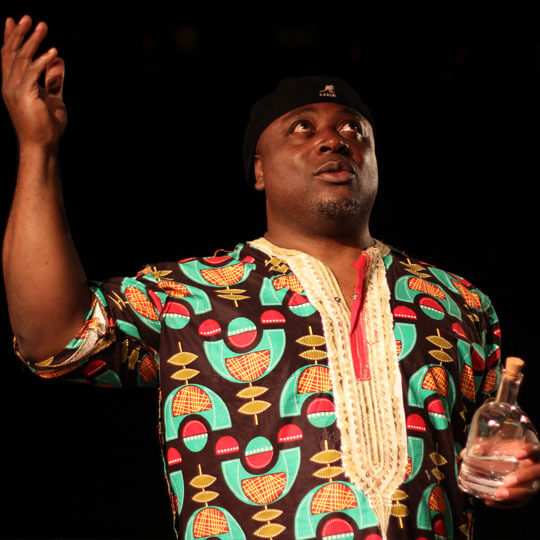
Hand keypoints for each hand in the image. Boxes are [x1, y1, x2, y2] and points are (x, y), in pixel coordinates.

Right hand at [1, 15, 66, 148]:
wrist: (43, 145)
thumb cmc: (47, 126)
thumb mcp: (52, 98)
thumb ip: (53, 80)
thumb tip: (58, 61)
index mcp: (13, 85)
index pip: (8, 56)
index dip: (10, 38)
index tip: (13, 20)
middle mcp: (10, 85)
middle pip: (11, 53)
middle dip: (19, 34)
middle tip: (28, 17)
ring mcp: (15, 90)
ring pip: (22, 59)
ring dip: (33, 42)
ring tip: (42, 27)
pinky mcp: (25, 96)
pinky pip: (33, 73)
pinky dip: (43, 62)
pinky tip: (53, 53)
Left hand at [486, 442, 539, 507]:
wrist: (521, 460)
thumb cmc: (512, 450)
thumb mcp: (502, 444)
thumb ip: (485, 445)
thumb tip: (463, 454)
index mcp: (532, 452)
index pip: (535, 450)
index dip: (527, 451)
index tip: (517, 454)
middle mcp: (536, 468)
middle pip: (536, 473)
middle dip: (522, 477)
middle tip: (507, 481)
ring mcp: (534, 483)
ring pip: (529, 491)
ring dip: (513, 494)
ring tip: (498, 494)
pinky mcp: (527, 494)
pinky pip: (519, 502)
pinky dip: (504, 503)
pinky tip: (490, 500)